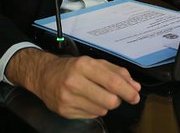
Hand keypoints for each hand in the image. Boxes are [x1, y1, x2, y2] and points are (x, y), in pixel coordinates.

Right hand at [6, 49, 140, 118]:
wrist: (43, 75)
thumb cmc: (71, 68)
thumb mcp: (94, 63)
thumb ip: (116, 72)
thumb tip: (134, 86)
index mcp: (83, 65)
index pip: (112, 82)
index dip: (128, 91)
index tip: (136, 95)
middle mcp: (74, 81)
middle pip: (110, 100)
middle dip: (117, 99)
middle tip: (114, 95)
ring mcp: (68, 98)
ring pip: (102, 110)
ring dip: (105, 104)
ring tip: (96, 95)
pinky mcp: (65, 111)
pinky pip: (92, 115)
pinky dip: (94, 109)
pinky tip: (86, 100)